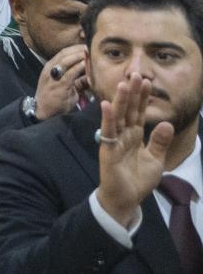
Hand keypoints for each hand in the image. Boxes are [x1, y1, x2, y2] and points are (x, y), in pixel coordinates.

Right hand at [35, 45, 88, 120]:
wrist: (42, 112)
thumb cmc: (54, 99)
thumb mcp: (64, 86)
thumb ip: (77, 79)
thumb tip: (91, 74)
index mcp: (50, 67)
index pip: (64, 52)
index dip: (77, 48)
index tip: (89, 46)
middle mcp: (50, 69)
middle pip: (65, 53)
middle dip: (80, 49)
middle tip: (93, 47)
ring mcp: (53, 76)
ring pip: (67, 60)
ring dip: (80, 55)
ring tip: (91, 53)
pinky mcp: (59, 85)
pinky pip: (70, 73)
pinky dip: (80, 67)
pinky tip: (88, 65)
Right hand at [97, 70, 178, 226]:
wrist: (126, 200)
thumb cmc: (137, 180)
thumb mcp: (156, 160)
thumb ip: (160, 142)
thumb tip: (167, 123)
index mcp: (135, 136)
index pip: (139, 113)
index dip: (143, 98)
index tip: (146, 82)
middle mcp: (124, 135)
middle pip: (128, 110)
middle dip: (132, 93)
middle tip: (135, 74)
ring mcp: (114, 141)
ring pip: (118, 117)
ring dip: (120, 100)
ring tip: (123, 84)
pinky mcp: (108, 150)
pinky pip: (107, 132)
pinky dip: (107, 118)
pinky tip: (106, 104)